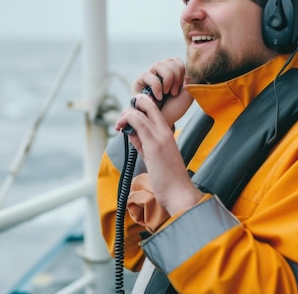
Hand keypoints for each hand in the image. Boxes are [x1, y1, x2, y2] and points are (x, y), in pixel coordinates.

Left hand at [116, 58, 201, 215]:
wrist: (180, 193)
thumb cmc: (168, 179)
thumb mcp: (152, 156)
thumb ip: (141, 142)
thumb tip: (129, 132)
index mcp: (166, 133)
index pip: (152, 110)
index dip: (138, 108)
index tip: (127, 119)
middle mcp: (165, 131)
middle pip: (148, 104)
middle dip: (131, 106)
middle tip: (121, 120)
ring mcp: (161, 137)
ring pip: (141, 111)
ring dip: (124, 114)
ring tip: (118, 125)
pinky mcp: (154, 145)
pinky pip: (138, 123)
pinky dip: (127, 120)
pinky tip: (120, 128)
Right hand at [130, 57, 193, 127]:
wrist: (161, 122)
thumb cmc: (173, 109)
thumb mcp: (188, 94)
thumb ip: (192, 80)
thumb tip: (193, 68)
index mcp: (171, 73)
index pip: (177, 60)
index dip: (182, 71)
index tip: (182, 86)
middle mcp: (159, 73)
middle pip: (170, 61)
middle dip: (176, 77)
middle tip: (174, 92)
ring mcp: (149, 76)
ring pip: (159, 64)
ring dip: (167, 80)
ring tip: (167, 93)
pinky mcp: (139, 82)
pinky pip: (148, 75)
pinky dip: (157, 86)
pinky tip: (158, 97)